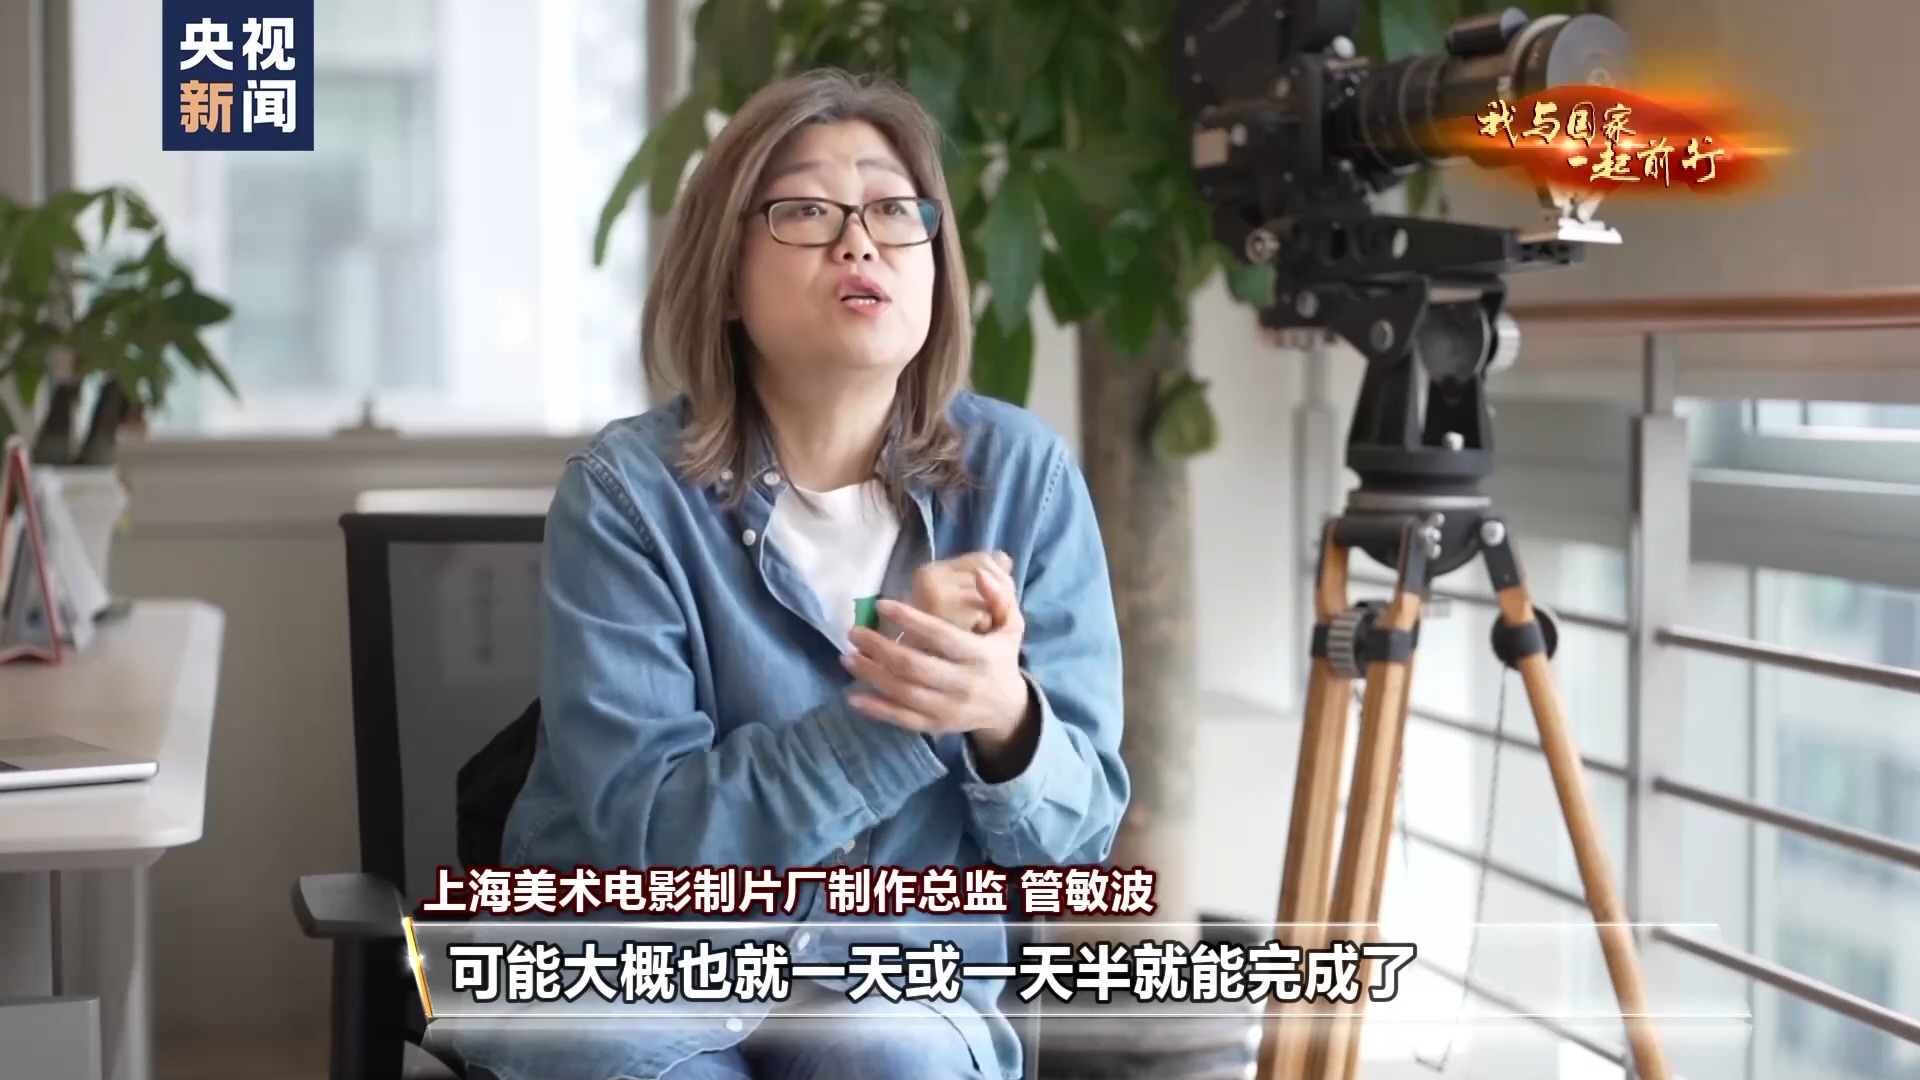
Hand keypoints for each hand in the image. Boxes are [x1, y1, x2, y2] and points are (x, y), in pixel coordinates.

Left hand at [844, 565, 1032, 746]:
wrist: (1008, 709)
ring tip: (847, 658)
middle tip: (853, 633)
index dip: (910, 620)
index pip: (941, 636)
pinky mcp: (936, 726)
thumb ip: (999, 597)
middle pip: (915, 666)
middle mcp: (963, 684)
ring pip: (904, 693)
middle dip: (880, 648)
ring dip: (872, 675)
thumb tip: (980, 572)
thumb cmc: (1002, 658)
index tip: (881, 604)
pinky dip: (877, 709)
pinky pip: (903, 719)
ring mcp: (948, 709)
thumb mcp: (1011, 626)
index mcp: (980, 655)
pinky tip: (853, 696)